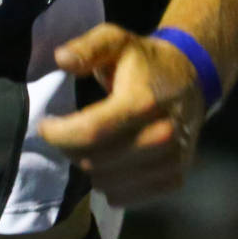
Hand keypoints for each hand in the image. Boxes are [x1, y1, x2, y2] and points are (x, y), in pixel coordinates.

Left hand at [38, 25, 210, 205]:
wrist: (192, 77)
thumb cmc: (145, 61)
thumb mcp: (115, 41)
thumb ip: (87, 48)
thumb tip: (61, 59)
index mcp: (143, 101)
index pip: (91, 132)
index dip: (59, 134)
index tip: (45, 126)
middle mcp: (161, 135)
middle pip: (96, 161)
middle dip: (71, 149)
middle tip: (67, 134)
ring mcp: (171, 160)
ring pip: (107, 183)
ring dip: (90, 168)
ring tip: (91, 147)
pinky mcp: (175, 178)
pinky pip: (127, 197)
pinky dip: (111, 185)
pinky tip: (110, 164)